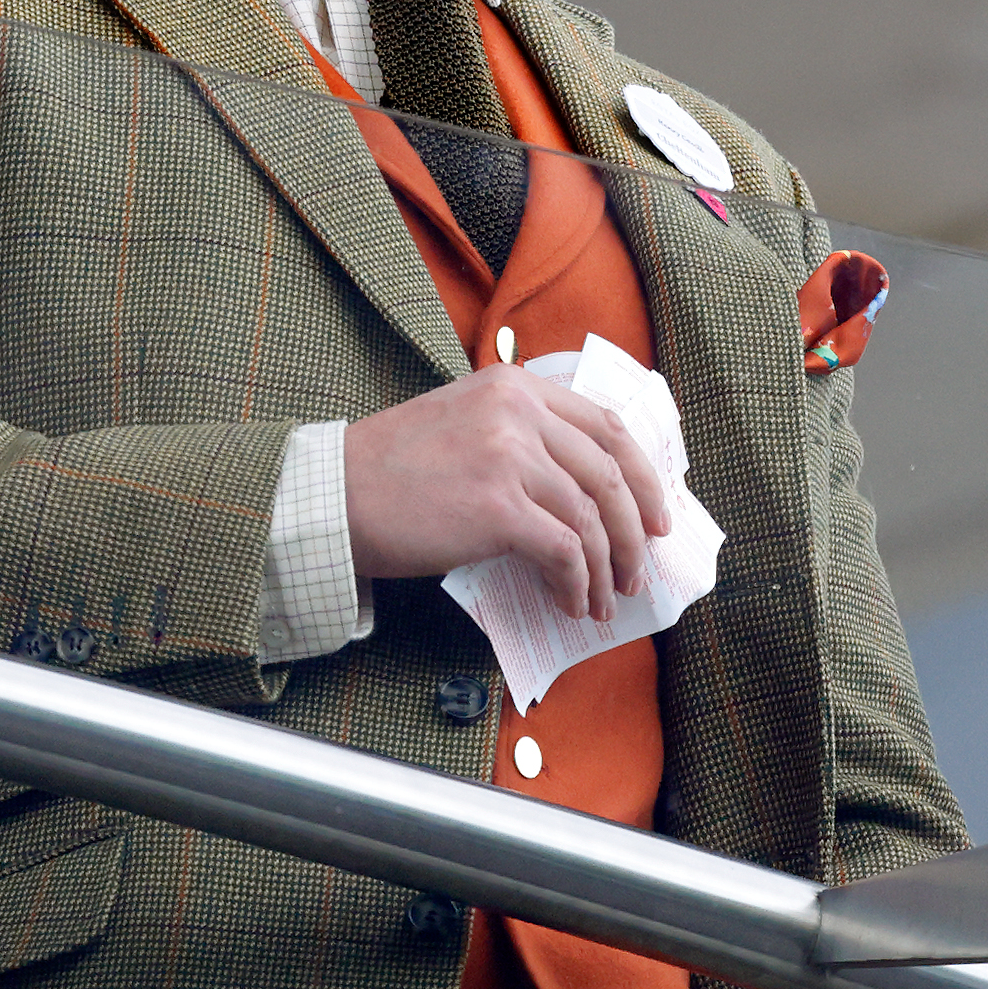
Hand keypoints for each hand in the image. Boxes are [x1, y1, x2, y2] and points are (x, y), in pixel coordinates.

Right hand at [343, 367, 670, 621]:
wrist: (333, 495)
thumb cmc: (391, 470)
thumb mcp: (463, 421)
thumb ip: (520, 434)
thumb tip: (582, 496)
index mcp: (514, 386)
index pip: (606, 424)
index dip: (642, 474)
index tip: (654, 512)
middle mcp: (518, 412)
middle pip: (609, 472)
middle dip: (635, 528)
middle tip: (639, 566)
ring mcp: (509, 457)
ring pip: (591, 518)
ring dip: (605, 568)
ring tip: (602, 600)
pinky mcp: (497, 508)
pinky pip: (563, 552)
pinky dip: (575, 583)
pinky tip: (569, 602)